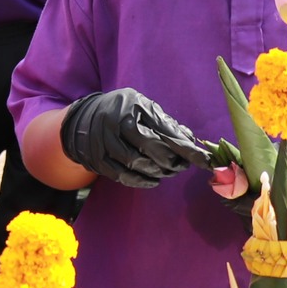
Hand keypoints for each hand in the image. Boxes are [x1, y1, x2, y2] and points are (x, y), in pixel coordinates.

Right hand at [59, 89, 210, 188]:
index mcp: (134, 106)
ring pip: (136, 163)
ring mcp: (104, 141)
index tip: (204, 160)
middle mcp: (116, 122)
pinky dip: (141, 181)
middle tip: (181, 166)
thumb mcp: (142, 107)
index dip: (185, 148)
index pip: (164, 130)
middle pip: (150, 147)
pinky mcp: (96, 159)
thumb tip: (189, 139)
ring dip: (157, 171)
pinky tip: (153, 180)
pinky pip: (122, 175)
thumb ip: (165, 122)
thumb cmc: (121, 111)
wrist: (81, 118)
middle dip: (171, 161)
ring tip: (167, 172)